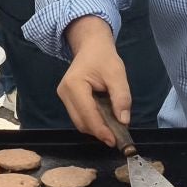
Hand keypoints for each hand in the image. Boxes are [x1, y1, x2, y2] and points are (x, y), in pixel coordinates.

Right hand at [58, 20, 131, 143]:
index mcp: (74, 85)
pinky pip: (80, 117)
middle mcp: (64, 93)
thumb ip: (121, 97)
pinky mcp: (67, 100)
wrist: (91, 47)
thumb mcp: (117, 74)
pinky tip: (105, 120)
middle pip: (81, 122)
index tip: (114, 140)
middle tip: (117, 137)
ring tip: (113, 129)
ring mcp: (63, 97)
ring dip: (96, 128)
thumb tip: (123, 121)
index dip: (101, 130)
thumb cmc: (104, 58)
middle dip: (99, 132)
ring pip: (79, 122)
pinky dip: (93, 122)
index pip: (87, 114)